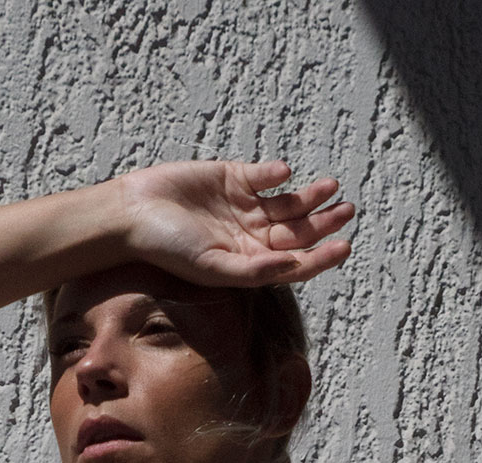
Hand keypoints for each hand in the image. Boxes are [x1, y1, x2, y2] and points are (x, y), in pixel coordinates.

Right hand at [110, 159, 353, 287]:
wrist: (133, 214)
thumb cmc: (169, 249)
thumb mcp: (212, 267)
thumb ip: (253, 270)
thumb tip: (293, 265)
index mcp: (249, 263)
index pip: (295, 263)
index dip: (322, 256)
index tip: (344, 246)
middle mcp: (251, 236)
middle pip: (298, 231)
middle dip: (324, 222)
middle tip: (347, 210)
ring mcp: (244, 206)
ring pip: (288, 203)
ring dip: (310, 196)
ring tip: (330, 187)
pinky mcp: (233, 178)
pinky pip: (263, 176)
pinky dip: (275, 174)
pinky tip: (283, 173)